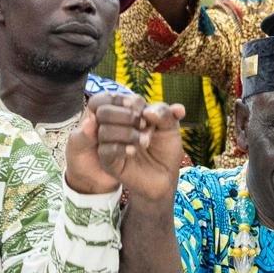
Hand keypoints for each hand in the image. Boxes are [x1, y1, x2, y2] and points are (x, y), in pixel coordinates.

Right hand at [69, 92, 186, 200]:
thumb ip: (164, 113)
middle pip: (103, 110)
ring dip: (127, 133)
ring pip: (104, 130)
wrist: (166, 175)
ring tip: (145, 141)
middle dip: (125, 115)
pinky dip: (121, 147)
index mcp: (124, 112)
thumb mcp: (170, 127)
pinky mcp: (108, 162)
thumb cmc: (165, 148)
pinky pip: (106, 150)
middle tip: (144, 125)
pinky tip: (134, 150)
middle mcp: (112, 126)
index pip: (112, 97)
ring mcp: (108, 144)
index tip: (146, 113)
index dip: (129, 101)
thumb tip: (149, 110)